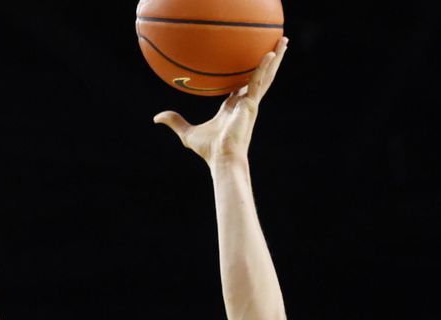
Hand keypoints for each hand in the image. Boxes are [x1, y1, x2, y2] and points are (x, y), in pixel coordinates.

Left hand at [153, 37, 287, 167]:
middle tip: (275, 46)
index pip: (240, 87)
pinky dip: (264, 68)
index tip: (247, 64)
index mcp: (231, 108)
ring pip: (264, 76)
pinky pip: (258, 82)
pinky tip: (270, 53)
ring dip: (275, 59)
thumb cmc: (208, 150)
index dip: (245, 76)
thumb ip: (174, 122)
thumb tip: (156, 117)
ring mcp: (250, 103)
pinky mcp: (251, 105)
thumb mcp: (186, 133)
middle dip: (267, 63)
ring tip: (284, 41)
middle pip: (257, 77)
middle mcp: (244, 104)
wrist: (221, 158)